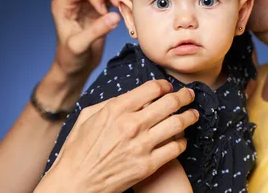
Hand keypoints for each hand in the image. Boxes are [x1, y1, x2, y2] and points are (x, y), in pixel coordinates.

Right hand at [35, 80, 199, 192]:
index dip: (165, 85)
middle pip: (170, 103)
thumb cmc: (77, 151)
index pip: (152, 88)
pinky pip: (175, 148)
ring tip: (194, 114)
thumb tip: (131, 96)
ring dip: (190, 116)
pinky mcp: (148, 165)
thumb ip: (111, 103)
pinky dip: (182, 141)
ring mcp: (142, 145)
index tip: (169, 87)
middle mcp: (132, 125)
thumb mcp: (87, 117)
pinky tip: (182, 139)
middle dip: (184, 96)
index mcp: (117, 109)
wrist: (74, 184)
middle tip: (189, 95)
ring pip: (178, 124)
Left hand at [51, 0, 124, 77]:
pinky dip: (121, 3)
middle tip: (119, 4)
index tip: (103, 12)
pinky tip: (126, 13)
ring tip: (125, 10)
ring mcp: (88, 3)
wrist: (75, 68)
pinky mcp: (100, 9)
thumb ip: (96, 31)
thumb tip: (116, 17)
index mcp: (63, 4)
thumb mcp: (79, 46)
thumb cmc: (70, 58)